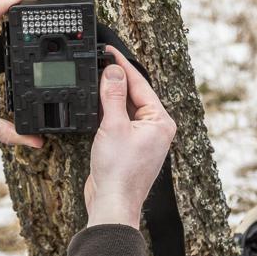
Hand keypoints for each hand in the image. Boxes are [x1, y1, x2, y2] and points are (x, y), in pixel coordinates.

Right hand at [85, 46, 175, 228]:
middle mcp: (156, 129)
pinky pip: (120, 122)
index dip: (122, 66)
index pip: (140, 85)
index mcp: (160, 121)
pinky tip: (95, 105)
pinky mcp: (129, 147)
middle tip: (100, 61)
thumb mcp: (113, 126)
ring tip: (96, 77)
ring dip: (111, 96)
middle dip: (117, 79)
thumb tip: (114, 71)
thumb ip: (114, 95)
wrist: (112, 203)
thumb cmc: (119, 171)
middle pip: (135, 95)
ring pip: (126, 108)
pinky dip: (108, 112)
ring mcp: (143, 139)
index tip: (109, 51)